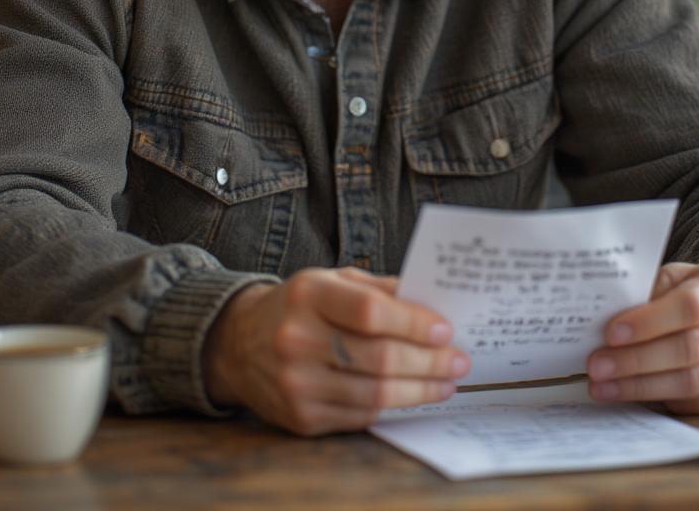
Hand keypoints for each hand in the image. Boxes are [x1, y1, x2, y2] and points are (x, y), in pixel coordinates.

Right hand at [202, 267, 468, 434]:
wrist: (238, 342)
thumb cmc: (299, 306)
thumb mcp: (331, 281)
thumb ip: (379, 290)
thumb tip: (432, 305)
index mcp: (308, 294)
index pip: (369, 312)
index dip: (413, 323)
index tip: (446, 329)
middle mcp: (296, 338)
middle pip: (378, 358)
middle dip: (428, 362)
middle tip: (459, 361)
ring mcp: (295, 383)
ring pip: (374, 393)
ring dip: (420, 390)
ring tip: (447, 382)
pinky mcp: (299, 417)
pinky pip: (359, 415)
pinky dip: (393, 406)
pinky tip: (414, 395)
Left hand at [586, 262, 698, 413]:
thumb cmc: (698, 291)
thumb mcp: (677, 277)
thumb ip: (649, 292)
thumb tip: (604, 318)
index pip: (689, 306)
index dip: (648, 322)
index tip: (610, 334)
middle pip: (690, 348)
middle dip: (637, 361)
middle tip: (597, 367)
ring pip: (694, 382)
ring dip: (642, 387)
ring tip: (604, 387)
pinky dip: (664, 400)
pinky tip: (633, 395)